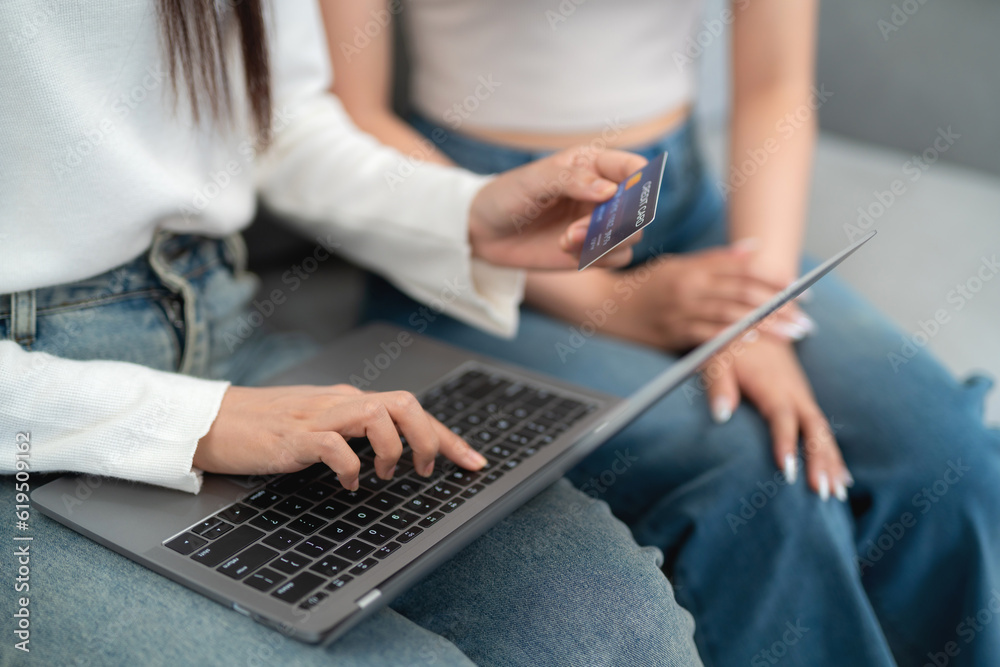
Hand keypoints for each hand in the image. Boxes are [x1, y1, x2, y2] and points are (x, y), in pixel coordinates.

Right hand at [194, 384, 486, 489]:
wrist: (213, 423)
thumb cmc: (266, 428)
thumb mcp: (320, 425)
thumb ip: (354, 432)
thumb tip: (392, 453)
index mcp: (350, 400)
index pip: (411, 410)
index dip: (448, 437)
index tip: (474, 462)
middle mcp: (340, 401)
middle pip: (405, 403)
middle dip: (430, 439)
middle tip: (424, 471)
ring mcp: (317, 416)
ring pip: (376, 414)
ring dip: (392, 449)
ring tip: (383, 474)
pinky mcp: (293, 436)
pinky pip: (334, 445)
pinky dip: (350, 467)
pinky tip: (348, 483)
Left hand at [467, 148, 648, 269]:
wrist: (485, 231)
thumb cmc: (508, 195)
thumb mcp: (534, 180)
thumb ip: (571, 180)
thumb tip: (610, 191)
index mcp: (594, 165)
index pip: (634, 168)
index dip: (641, 182)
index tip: (622, 196)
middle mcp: (605, 194)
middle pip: (640, 208)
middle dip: (618, 221)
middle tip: (581, 228)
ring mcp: (600, 224)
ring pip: (632, 236)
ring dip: (605, 242)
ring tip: (566, 240)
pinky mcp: (593, 251)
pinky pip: (616, 258)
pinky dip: (598, 257)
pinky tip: (567, 251)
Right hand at [613, 243, 814, 351]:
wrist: (604, 307)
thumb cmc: (644, 286)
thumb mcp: (678, 265)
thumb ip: (715, 259)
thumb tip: (753, 249)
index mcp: (694, 268)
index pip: (743, 272)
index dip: (774, 281)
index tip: (802, 292)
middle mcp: (690, 286)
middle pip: (743, 293)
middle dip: (779, 307)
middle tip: (806, 320)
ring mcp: (681, 310)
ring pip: (731, 314)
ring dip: (765, 326)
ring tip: (792, 335)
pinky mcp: (671, 332)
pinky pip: (706, 334)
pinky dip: (730, 337)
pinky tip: (752, 342)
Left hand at [704, 337, 851, 500]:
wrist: (755, 317)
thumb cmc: (731, 341)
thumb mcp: (717, 357)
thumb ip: (719, 385)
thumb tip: (721, 414)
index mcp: (772, 384)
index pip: (781, 417)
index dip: (785, 442)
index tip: (787, 470)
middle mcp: (794, 391)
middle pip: (813, 429)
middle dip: (820, 461)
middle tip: (822, 493)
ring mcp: (802, 395)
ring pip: (823, 432)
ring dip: (832, 462)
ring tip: (837, 494)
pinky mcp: (803, 398)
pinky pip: (822, 428)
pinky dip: (833, 453)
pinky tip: (842, 477)